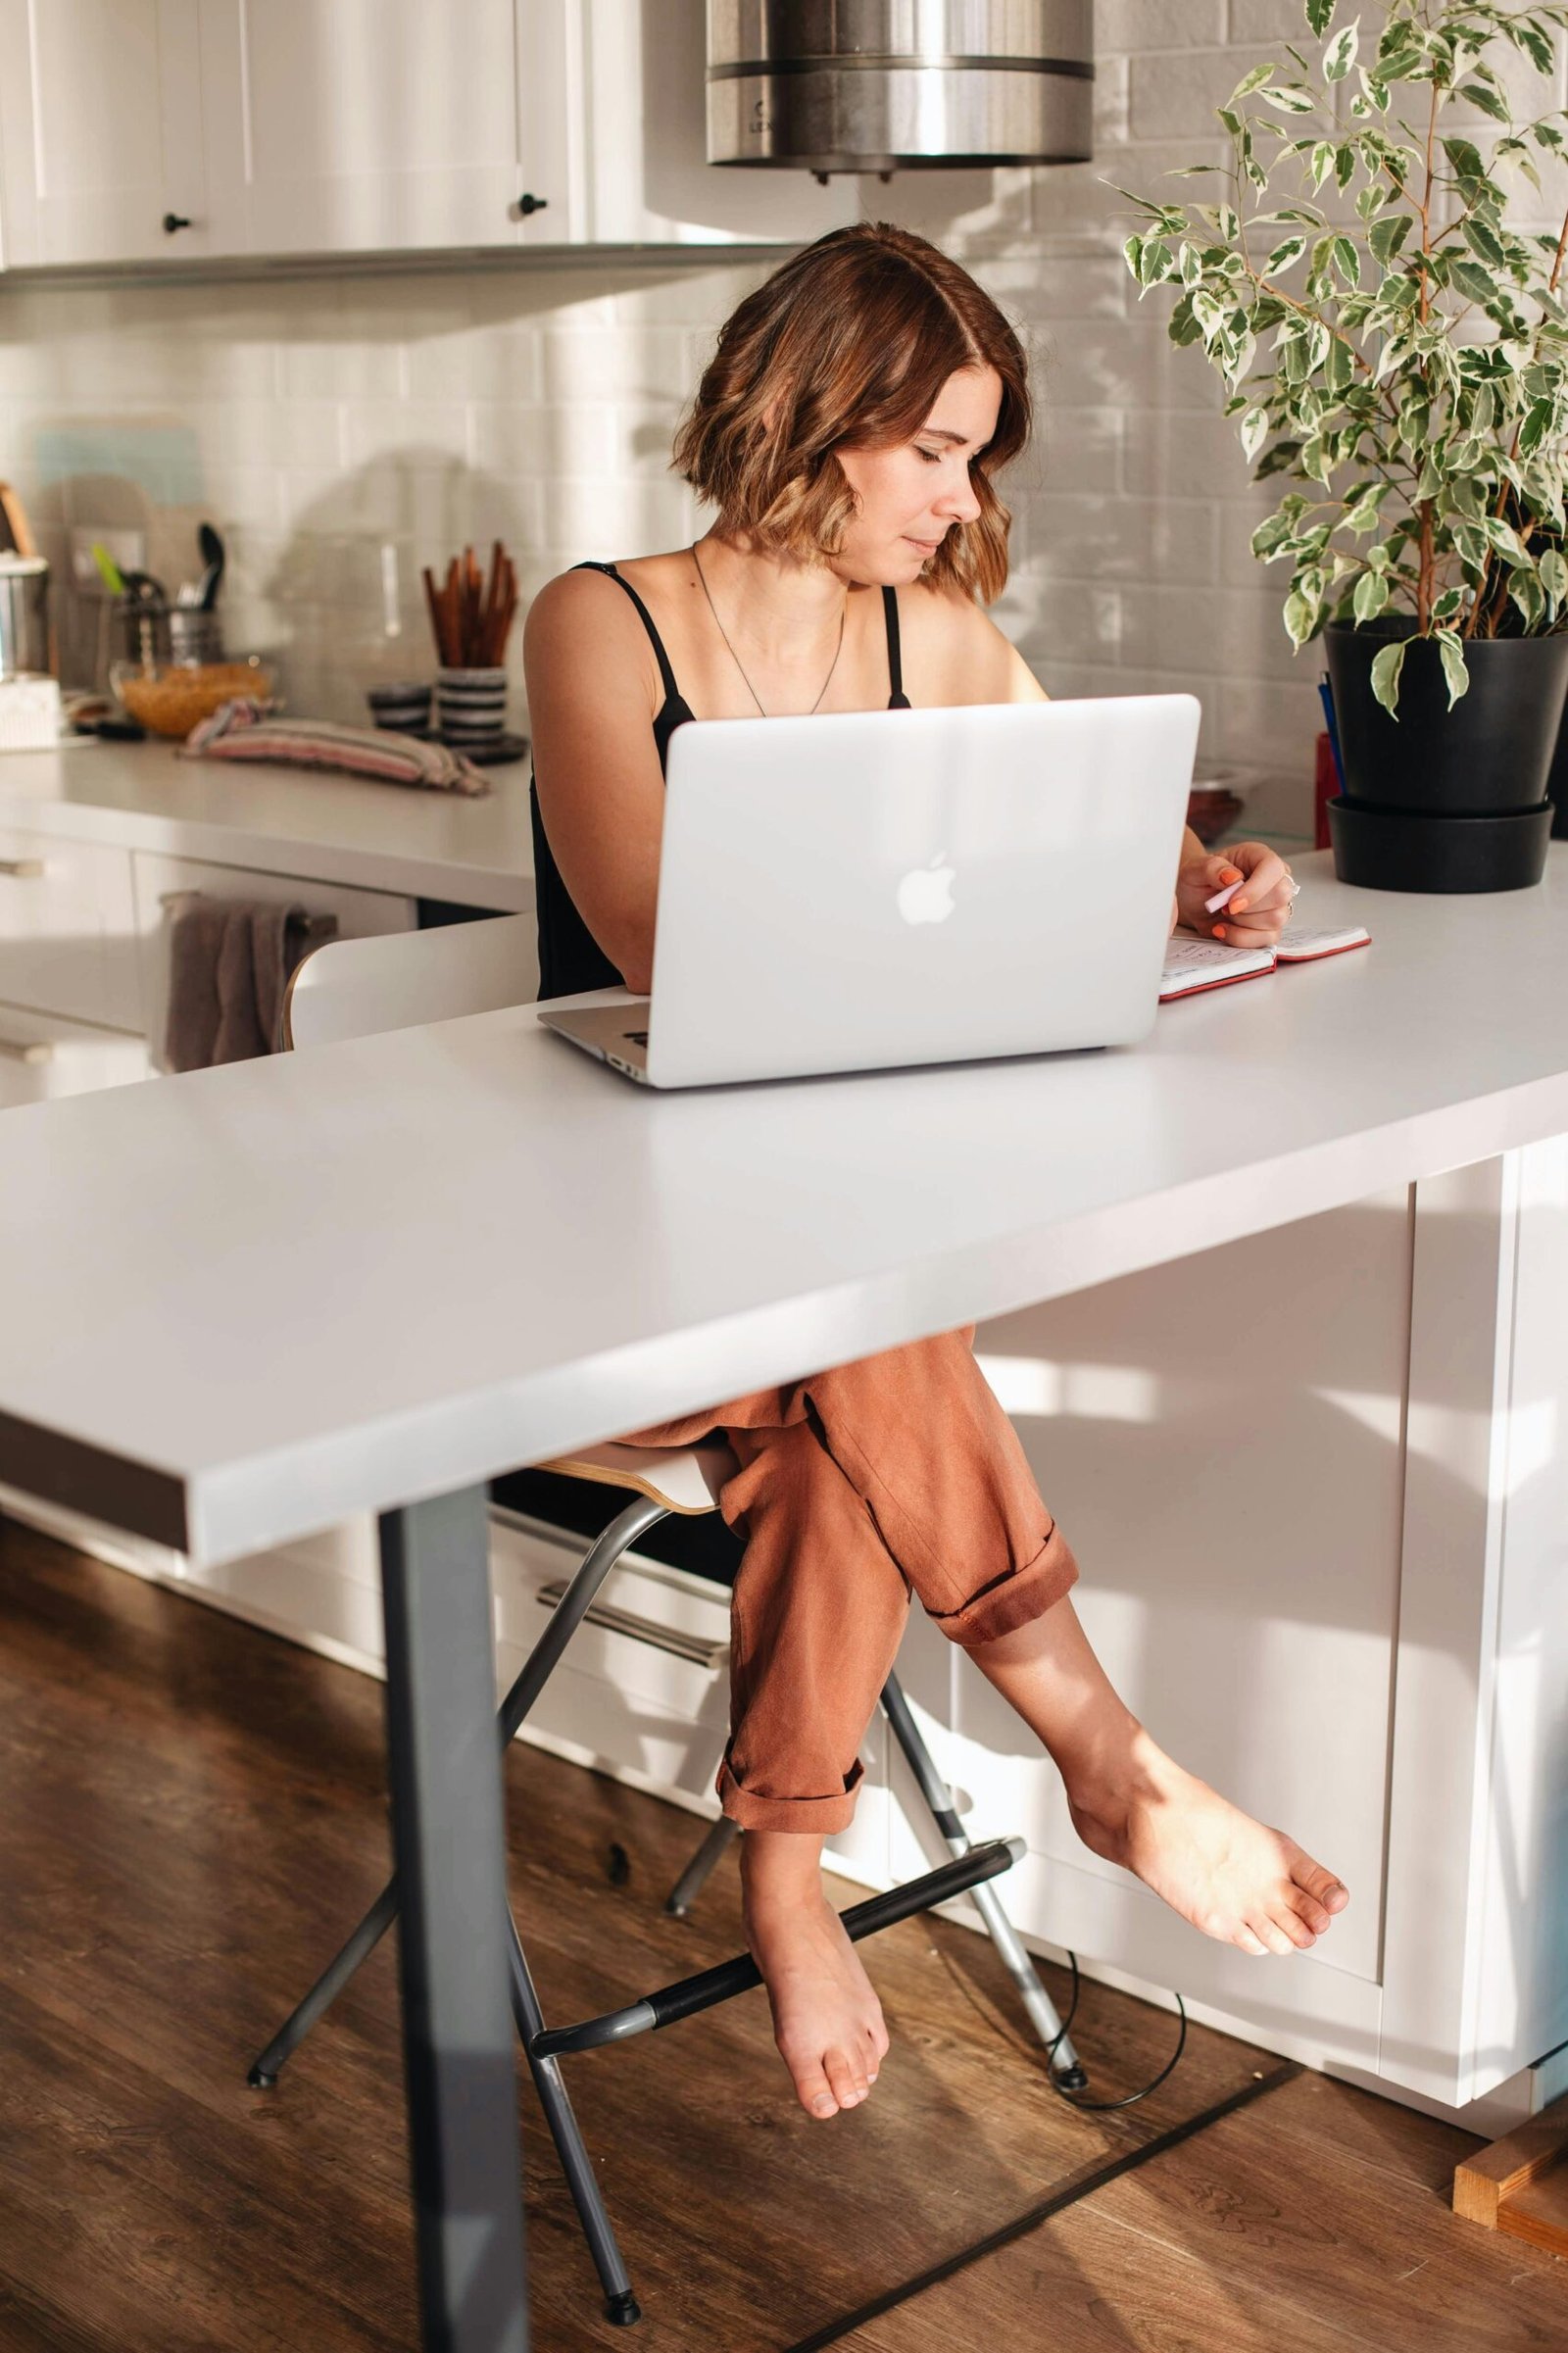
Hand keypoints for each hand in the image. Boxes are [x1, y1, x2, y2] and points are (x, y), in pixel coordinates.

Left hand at [1174, 842, 1296, 948]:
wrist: (1193, 901)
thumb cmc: (1199, 880)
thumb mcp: (1195, 869)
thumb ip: (1212, 868)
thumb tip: (1234, 877)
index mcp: (1260, 857)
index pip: (1273, 868)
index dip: (1255, 889)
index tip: (1231, 903)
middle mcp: (1274, 879)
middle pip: (1281, 895)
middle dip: (1249, 908)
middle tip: (1225, 907)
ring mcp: (1275, 905)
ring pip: (1276, 920)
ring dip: (1243, 923)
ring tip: (1224, 915)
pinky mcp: (1270, 927)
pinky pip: (1267, 939)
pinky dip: (1241, 938)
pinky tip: (1225, 930)